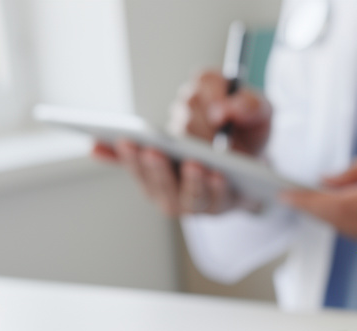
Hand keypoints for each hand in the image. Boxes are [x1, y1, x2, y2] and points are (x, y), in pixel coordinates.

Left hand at [91, 69, 273, 216]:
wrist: (239, 136)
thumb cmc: (249, 128)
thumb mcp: (261, 111)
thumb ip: (249, 107)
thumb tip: (221, 112)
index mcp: (231, 190)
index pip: (217, 193)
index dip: (206, 183)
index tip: (200, 167)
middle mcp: (201, 198)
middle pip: (182, 197)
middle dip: (167, 174)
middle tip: (157, 152)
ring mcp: (174, 190)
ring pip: (156, 189)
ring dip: (141, 167)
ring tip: (132, 143)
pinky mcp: (152, 175)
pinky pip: (131, 170)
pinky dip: (113, 159)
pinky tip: (95, 146)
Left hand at [280, 146, 356, 250]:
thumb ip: (355, 171)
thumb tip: (324, 181)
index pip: (340, 205)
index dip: (310, 203)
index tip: (288, 196)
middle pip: (339, 222)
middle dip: (313, 210)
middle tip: (293, 197)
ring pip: (348, 231)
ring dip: (327, 217)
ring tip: (311, 201)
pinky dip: (346, 224)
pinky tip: (338, 210)